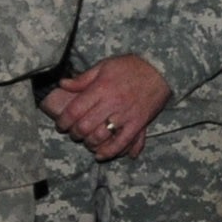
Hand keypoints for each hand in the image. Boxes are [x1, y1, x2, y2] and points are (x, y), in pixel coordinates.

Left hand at [44, 54, 173, 161]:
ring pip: (101, 137)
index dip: (63, 121)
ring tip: (86, 141)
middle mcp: (112, 103)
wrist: (161, 70)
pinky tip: (100, 155)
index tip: (61, 125)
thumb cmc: (131, 66)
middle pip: (85, 126)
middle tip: (73, 133)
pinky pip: (123, 142)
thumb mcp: (105, 66)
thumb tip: (63, 84)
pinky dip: (110, 151)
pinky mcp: (138, 123)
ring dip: (89, 143)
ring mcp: (126, 115)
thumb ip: (83, 78)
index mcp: (101, 88)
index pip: (75, 110)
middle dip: (75, 133)